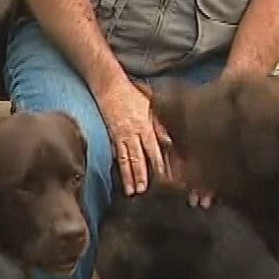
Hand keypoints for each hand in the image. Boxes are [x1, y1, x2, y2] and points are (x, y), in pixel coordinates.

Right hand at [96, 78, 169, 195]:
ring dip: (128, 176)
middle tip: (144, 192)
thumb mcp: (151, 106)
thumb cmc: (133, 95)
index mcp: (145, 126)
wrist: (110, 86)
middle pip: (138, 158)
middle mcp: (132, 133)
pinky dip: (119, 166)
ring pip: (125, 159)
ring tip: (131, 191)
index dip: (158, 165)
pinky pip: (115, 153)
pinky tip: (120, 177)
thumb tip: (169, 142)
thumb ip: (160, 125)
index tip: (163, 179)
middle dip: (141, 176)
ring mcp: (120, 135)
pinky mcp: (111, 136)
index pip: (153, 149)